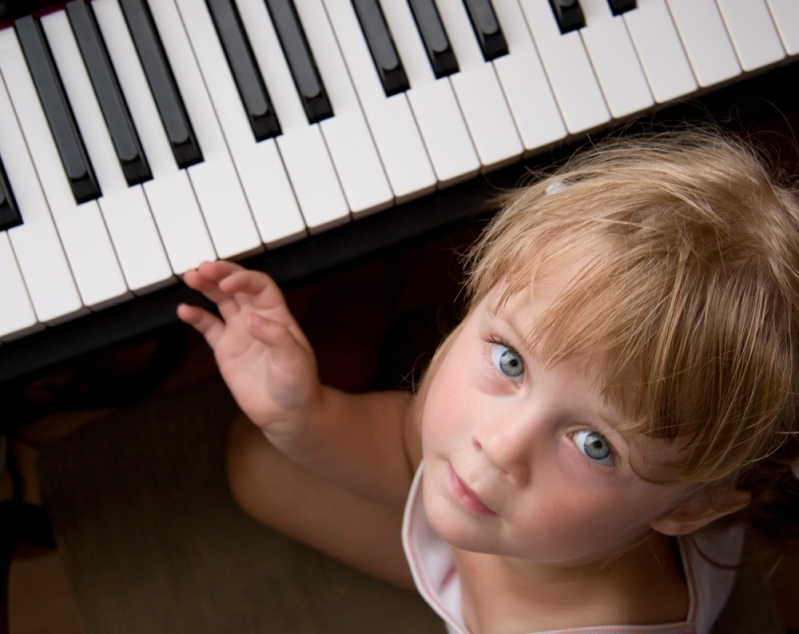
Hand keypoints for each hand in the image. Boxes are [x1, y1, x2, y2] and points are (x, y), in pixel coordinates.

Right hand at [177, 261, 320, 429]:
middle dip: (220, 274)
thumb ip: (277, 338)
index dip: (243, 279)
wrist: (288, 413)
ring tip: (190, 277)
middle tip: (202, 268)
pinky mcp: (225, 349)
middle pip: (237, 287)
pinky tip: (184, 310)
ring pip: (220, 301)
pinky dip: (196, 316)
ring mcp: (240, 332)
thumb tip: (253, 320)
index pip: (260, 286)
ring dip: (205, 287)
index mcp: (278, 315)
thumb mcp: (295, 360)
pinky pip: (208, 327)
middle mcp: (257, 318)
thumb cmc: (299, 385)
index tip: (227, 282)